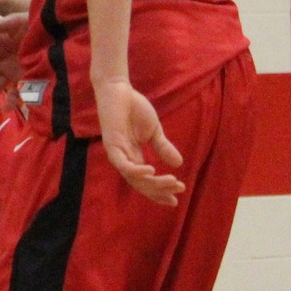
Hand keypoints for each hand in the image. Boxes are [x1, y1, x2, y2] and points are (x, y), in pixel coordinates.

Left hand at [95, 78, 184, 204]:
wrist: (120, 90)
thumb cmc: (134, 109)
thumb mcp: (154, 131)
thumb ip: (163, 147)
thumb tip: (179, 164)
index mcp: (134, 157)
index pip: (145, 182)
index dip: (159, 192)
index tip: (176, 200)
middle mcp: (125, 159)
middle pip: (141, 184)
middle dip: (160, 190)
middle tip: (179, 190)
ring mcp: (117, 153)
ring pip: (134, 177)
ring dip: (154, 182)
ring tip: (172, 181)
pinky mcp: (112, 144)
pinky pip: (122, 164)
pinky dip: (136, 170)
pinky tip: (151, 171)